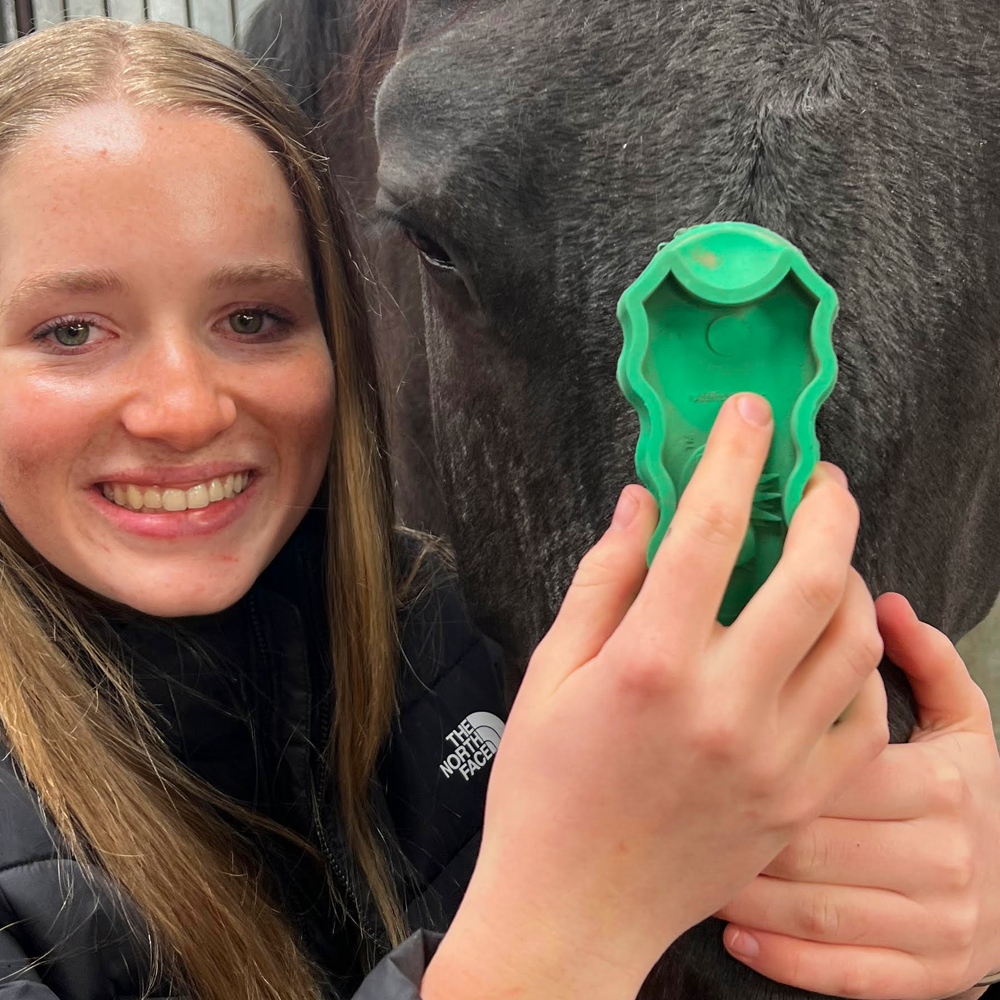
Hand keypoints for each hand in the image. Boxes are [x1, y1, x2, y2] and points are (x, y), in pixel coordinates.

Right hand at [422, 393, 888, 999]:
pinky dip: (858, 666)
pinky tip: (833, 646)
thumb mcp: (550, 674)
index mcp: (648, 664)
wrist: (572, 911)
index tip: (750, 415)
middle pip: (815, 576)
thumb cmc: (543, 790)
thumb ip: (602, 580)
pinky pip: (863, 716)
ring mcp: (773, 759)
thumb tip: (642, 504)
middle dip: (829, 506)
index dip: (736, 457)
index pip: (709, 529)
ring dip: (853, 580)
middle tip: (821, 478)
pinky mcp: (799, 802)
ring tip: (829, 558)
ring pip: (855, 641)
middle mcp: (723, 705)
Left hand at [717, 593, 999, 999]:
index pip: (836, 765)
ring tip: (684, 860)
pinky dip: (781, 957)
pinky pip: (842, 971)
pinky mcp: (925, 976)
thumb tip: (881, 605)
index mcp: (940, 784)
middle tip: (671, 804)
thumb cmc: (968, 794)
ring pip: (816, 909)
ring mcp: (936, 923)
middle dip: (737, 825)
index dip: (764, 754)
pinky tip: (731, 932)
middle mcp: (942, 855)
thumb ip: (927, 662)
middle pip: (815, 840)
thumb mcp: (965, 724)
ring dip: (744, 891)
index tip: (703, 740)